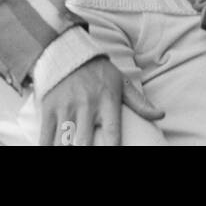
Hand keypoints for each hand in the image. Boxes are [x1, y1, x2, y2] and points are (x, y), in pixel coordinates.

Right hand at [37, 56, 163, 145]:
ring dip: (66, 149)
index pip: (112, 132)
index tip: (112, 151)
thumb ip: (140, 103)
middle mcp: (87, 105)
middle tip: (88, 152)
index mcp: (107, 100)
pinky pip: (45, 137)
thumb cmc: (100, 73)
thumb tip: (160, 115)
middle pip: (85, 141)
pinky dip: (46, 147)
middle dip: (85, 150)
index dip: (112, 147)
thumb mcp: (122, 83)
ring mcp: (66, 108)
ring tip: (71, 151)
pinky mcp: (48, 110)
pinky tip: (51, 150)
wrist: (68, 53)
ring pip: (63, 142)